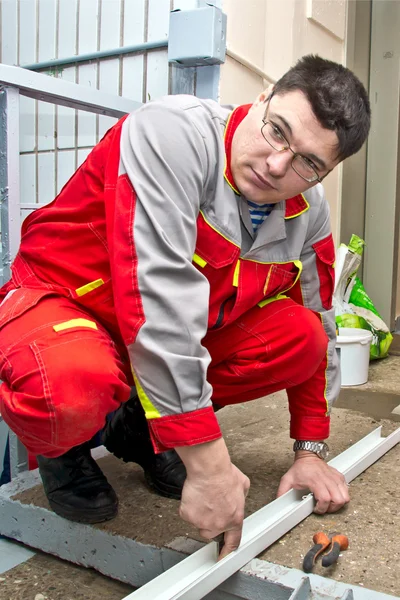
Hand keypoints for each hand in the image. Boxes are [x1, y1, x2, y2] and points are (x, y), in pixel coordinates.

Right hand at [176, 438, 249, 558]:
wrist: (209, 469)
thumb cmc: (224, 474)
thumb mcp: (243, 485)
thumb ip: (241, 497)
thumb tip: (238, 497)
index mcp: (235, 519)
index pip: (233, 542)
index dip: (227, 551)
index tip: (222, 558)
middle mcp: (219, 525)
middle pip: (211, 533)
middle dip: (210, 522)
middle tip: (210, 506)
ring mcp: (202, 522)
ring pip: (198, 524)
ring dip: (199, 514)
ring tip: (203, 497)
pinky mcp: (188, 516)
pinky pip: (186, 514)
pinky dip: (189, 506)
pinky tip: (195, 495)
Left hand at [276, 451, 348, 513]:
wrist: (308, 455)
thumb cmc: (299, 468)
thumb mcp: (287, 480)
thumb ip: (282, 493)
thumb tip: (279, 504)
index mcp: (315, 480)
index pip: (325, 499)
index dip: (321, 508)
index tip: (315, 509)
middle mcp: (327, 479)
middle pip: (338, 500)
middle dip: (331, 508)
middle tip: (323, 507)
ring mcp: (335, 477)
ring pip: (345, 497)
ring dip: (338, 503)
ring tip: (329, 503)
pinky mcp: (339, 476)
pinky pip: (346, 490)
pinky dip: (342, 495)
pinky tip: (333, 495)